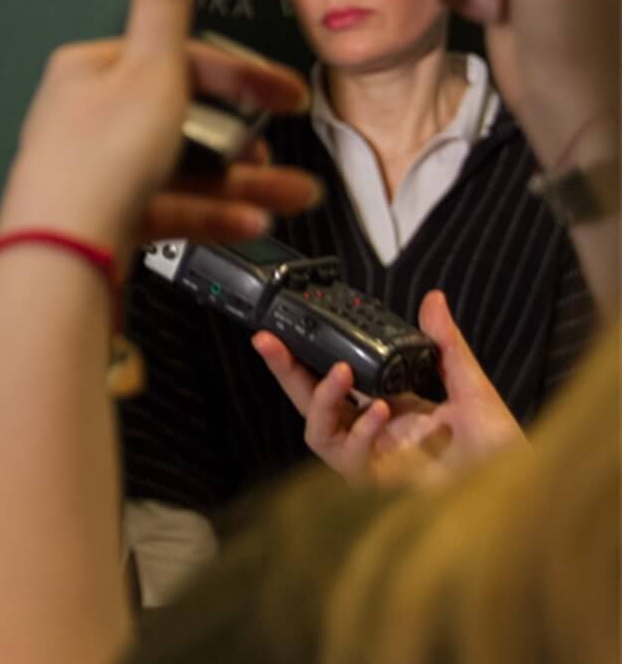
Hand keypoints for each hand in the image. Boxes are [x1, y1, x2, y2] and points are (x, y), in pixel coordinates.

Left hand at [0, 0, 317, 253]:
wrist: (63, 254)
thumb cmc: (95, 161)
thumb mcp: (150, 69)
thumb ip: (164, 4)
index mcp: (91, 70)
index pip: (177, 59)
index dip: (239, 75)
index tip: (284, 92)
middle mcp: (88, 115)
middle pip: (183, 116)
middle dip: (244, 137)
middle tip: (282, 149)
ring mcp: (95, 168)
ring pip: (183, 166)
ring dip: (242, 180)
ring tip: (291, 194)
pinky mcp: (105, 214)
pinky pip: (169, 206)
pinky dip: (211, 211)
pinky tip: (248, 220)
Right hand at [251, 290, 523, 486]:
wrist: (522, 490)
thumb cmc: (500, 450)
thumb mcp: (470, 386)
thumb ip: (446, 344)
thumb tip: (433, 300)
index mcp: (388, 408)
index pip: (334, 382)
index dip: (305, 358)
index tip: (284, 330)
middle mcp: (373, 435)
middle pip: (310, 404)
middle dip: (286, 371)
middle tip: (268, 340)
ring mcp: (374, 460)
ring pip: (318, 432)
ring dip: (322, 399)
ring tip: (342, 372)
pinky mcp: (381, 484)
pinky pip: (349, 459)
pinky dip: (358, 432)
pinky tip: (378, 412)